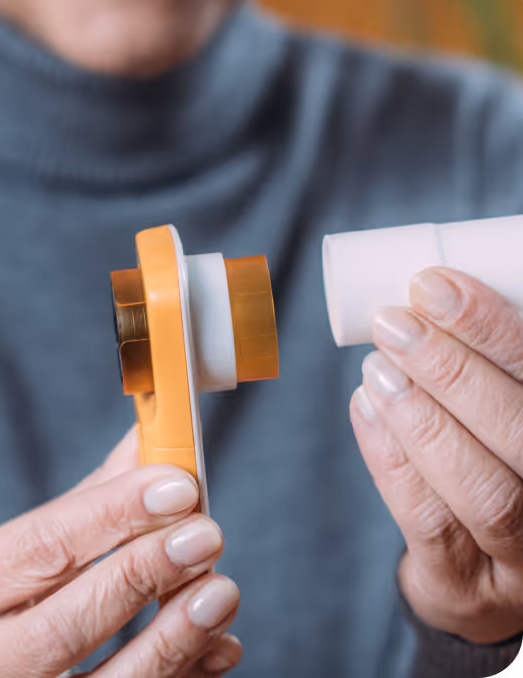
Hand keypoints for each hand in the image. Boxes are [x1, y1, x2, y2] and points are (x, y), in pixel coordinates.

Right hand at [0, 429, 241, 676]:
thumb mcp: (19, 547)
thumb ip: (92, 498)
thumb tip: (156, 434)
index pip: (40, 547)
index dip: (114, 514)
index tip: (179, 486)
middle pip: (62, 626)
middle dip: (143, 574)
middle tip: (206, 535)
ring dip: (172, 638)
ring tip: (221, 590)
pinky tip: (217, 645)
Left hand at [350, 267, 522, 644]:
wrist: (485, 566)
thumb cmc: (494, 461)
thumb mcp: (505, 408)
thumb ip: (487, 369)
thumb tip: (425, 290)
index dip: (492, 328)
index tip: (433, 284)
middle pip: (522, 433)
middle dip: (451, 370)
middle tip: (395, 322)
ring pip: (481, 489)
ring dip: (419, 417)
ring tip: (376, 366)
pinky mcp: (468, 588)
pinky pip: (428, 521)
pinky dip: (390, 458)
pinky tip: (365, 406)